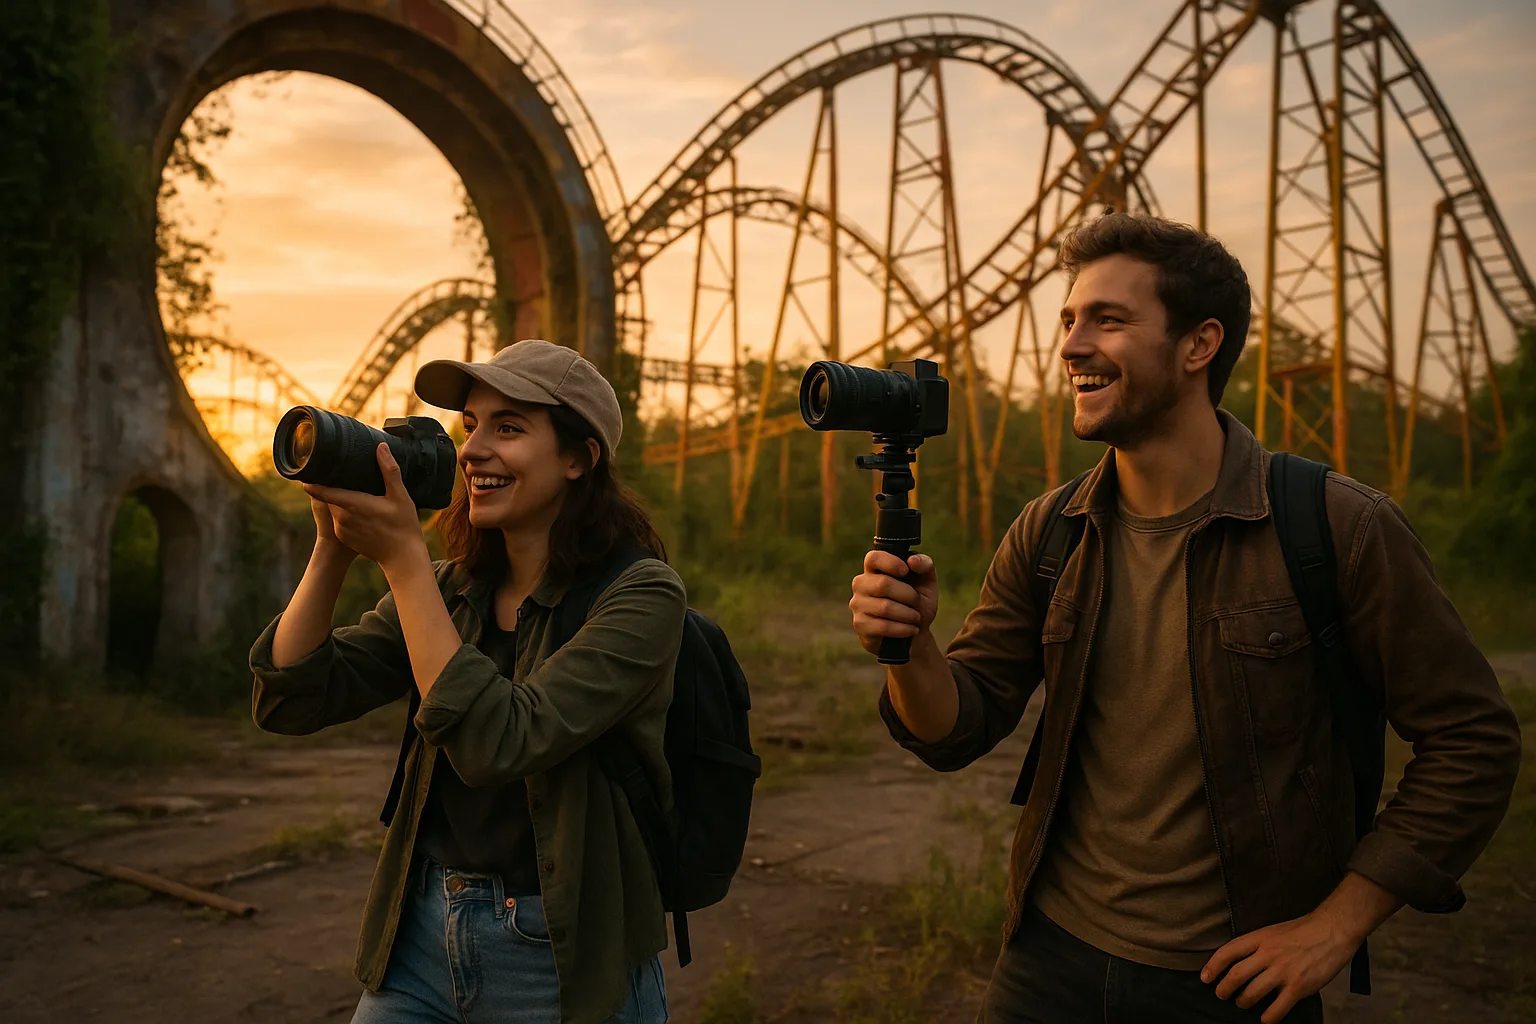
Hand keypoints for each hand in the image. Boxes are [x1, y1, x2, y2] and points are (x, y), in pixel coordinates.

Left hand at [302, 444, 426, 574]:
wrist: (402, 558)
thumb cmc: (403, 526)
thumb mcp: (400, 496)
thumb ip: (389, 470)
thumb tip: (380, 447)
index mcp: (352, 504)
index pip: (320, 490)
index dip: (312, 479)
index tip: (310, 468)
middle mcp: (342, 517)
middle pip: (330, 496)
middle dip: (336, 486)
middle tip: (348, 477)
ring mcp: (342, 529)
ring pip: (335, 508)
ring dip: (342, 501)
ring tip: (358, 494)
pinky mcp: (345, 538)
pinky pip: (341, 520)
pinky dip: (347, 515)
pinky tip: (363, 513)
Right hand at [849, 551, 937, 656]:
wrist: (915, 632)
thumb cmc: (918, 602)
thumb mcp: (927, 582)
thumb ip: (925, 565)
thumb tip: (912, 560)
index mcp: (874, 568)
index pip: (874, 558)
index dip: (890, 563)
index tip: (905, 571)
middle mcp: (861, 584)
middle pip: (883, 584)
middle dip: (909, 595)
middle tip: (917, 603)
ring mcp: (858, 604)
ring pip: (885, 607)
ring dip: (908, 614)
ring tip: (916, 618)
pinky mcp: (860, 625)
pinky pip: (883, 626)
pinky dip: (903, 629)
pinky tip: (911, 629)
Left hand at [1201, 910, 1356, 1022]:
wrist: (1331, 930)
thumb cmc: (1302, 931)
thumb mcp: (1272, 930)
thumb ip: (1256, 945)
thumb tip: (1239, 960)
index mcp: (1259, 938)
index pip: (1228, 952)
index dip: (1213, 966)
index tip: (1205, 978)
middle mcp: (1268, 955)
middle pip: (1236, 975)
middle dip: (1224, 989)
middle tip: (1222, 995)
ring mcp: (1283, 972)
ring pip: (1252, 993)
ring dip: (1243, 1002)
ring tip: (1242, 1003)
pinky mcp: (1299, 987)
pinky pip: (1277, 1008)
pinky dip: (1268, 1017)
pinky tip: (1265, 1019)